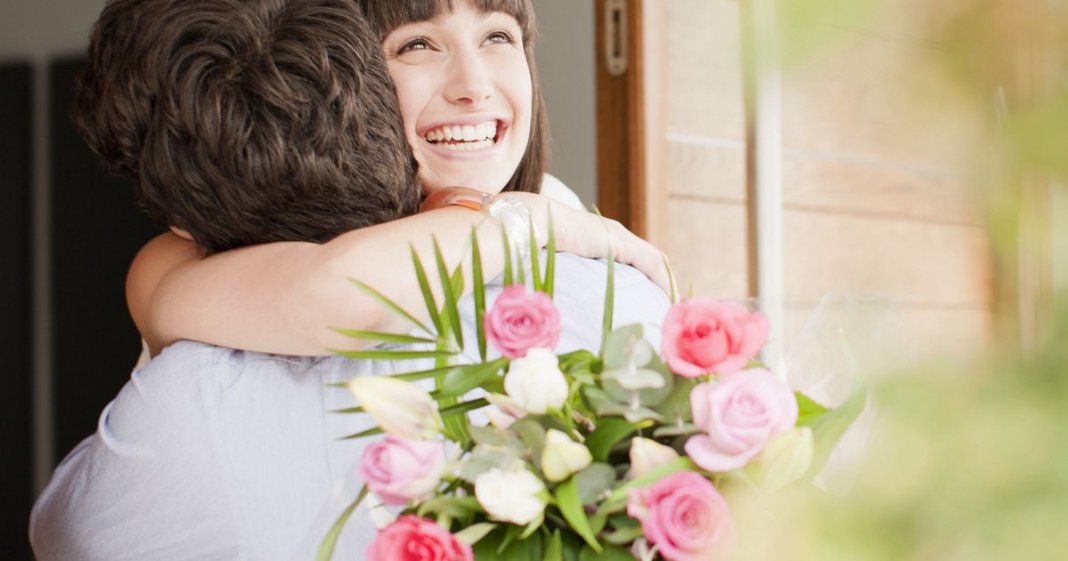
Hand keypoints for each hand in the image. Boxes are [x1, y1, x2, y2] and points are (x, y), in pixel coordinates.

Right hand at [513, 193, 675, 296]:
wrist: (536, 222)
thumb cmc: (539, 242)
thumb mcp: (560, 260)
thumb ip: (569, 272)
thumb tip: (563, 297)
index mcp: (606, 237)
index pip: (638, 256)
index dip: (652, 275)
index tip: (656, 296)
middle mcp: (618, 234)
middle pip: (654, 258)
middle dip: (666, 280)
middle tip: (674, 304)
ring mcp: (621, 237)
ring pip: (658, 261)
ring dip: (669, 283)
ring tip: (676, 306)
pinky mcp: (621, 243)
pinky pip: (651, 265)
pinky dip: (663, 281)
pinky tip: (669, 298)